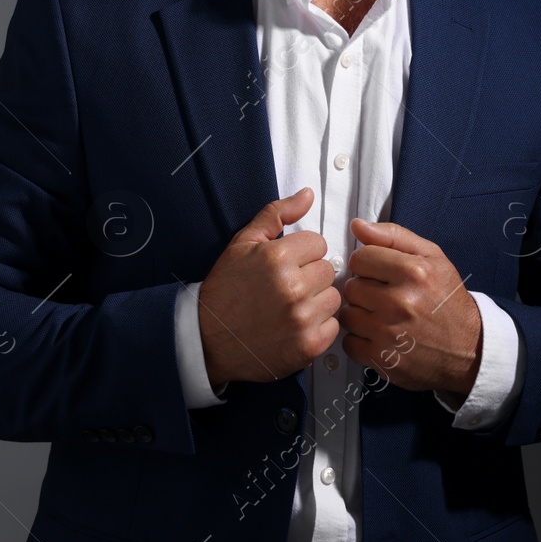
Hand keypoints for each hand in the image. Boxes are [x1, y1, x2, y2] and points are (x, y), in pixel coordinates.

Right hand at [197, 187, 340, 385]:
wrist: (207, 339)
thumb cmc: (225, 290)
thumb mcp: (243, 243)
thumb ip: (277, 214)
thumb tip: (307, 195)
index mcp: (277, 258)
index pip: (318, 244)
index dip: (301, 253)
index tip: (285, 264)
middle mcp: (293, 288)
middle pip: (327, 270)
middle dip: (310, 275)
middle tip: (285, 287)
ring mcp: (302, 319)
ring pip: (333, 298)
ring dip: (317, 301)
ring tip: (290, 307)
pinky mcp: (308, 346)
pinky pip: (333, 327)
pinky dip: (318, 327)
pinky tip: (295, 325)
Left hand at [338, 218, 480, 393]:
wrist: (469, 348)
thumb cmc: (447, 300)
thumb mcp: (432, 257)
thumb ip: (393, 237)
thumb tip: (357, 225)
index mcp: (413, 271)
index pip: (360, 258)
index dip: (369, 265)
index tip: (381, 274)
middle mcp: (400, 302)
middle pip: (351, 287)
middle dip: (365, 290)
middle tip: (385, 297)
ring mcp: (388, 332)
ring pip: (347, 315)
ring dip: (360, 315)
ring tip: (382, 317)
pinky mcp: (381, 359)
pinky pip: (349, 342)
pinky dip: (361, 340)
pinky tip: (379, 337)